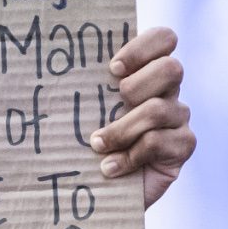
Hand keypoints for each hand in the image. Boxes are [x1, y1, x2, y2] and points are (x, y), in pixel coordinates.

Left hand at [91, 27, 192, 208]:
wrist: (100, 189)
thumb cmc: (86, 141)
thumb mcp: (84, 108)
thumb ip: (84, 84)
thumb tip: (45, 59)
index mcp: (147, 71)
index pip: (164, 39)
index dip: (143, 47)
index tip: (113, 68)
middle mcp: (168, 91)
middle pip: (171, 68)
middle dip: (137, 85)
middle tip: (114, 101)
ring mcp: (178, 118)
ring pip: (157, 109)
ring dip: (121, 129)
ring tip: (96, 144)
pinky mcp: (183, 146)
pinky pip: (158, 142)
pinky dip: (128, 156)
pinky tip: (110, 167)